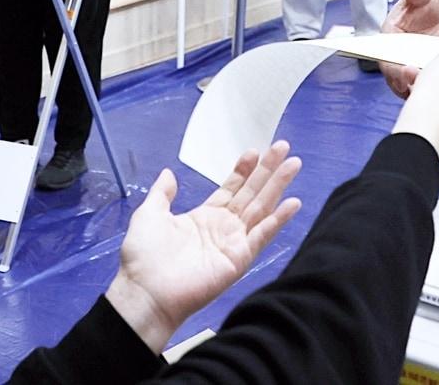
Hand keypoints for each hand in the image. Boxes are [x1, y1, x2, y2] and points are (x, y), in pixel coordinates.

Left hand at [105, 141, 302, 351]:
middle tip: (283, 147)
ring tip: (294, 164)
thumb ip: (162, 193)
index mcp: (204, 217)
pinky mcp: (239, 258)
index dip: (244, 170)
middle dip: (268, 171)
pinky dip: (278, 220)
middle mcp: (223, 227)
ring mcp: (234, 242)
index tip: (255, 151)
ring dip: (278, 186)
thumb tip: (168, 173)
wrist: (146, 291)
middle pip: (252, 193)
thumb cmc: (144, 256)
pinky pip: (262, 235)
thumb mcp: (149, 214)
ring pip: (262, 208)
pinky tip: (293, 203)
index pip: (231, 188)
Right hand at [378, 0, 438, 97]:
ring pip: (408, 88)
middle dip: (407, 83)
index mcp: (388, 38)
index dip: (393, 68)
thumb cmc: (426, 6)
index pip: (384, 57)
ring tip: (435, 89)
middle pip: (395, 79)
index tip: (405, 71)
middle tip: (423, 82)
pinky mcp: (421, 77)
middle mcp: (393, 57)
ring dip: (418, 91)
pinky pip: (421, 90)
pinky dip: (430, 94)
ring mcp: (406, 69)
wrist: (438, 15)